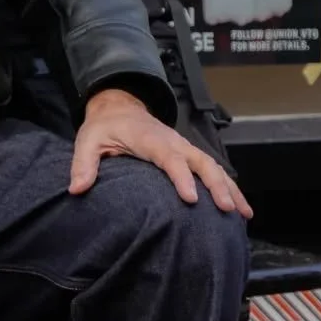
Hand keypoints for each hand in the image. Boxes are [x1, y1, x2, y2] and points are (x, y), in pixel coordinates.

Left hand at [70, 89, 251, 216]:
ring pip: (213, 167)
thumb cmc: (103, 128)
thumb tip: (77, 189)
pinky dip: (227, 185)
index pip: (171, 159)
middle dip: (217, 186)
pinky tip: (237, 206)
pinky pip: (211, 169)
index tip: (191, 199)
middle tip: (228, 209)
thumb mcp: (87, 142)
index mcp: (151, 140)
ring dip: (230, 188)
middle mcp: (173, 143)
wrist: (120, 107)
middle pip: (202, 163)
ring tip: (243, 213)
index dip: (182, 178)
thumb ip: (83, 164)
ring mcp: (184, 148)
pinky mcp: (187, 154)